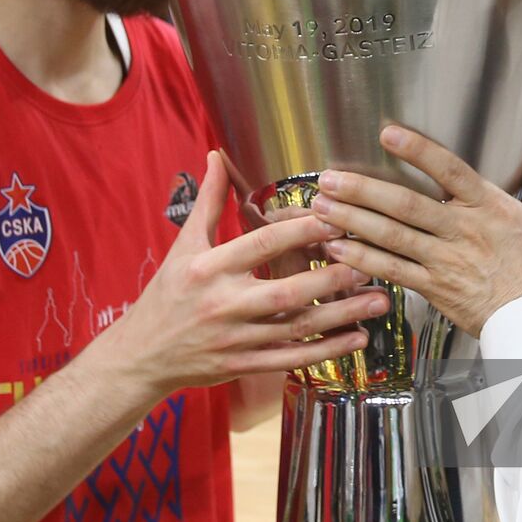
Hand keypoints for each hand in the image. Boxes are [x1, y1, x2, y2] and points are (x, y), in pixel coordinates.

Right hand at [110, 152, 389, 393]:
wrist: (141, 356)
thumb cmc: (166, 295)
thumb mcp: (183, 245)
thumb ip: (207, 201)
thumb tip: (216, 156)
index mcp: (209, 268)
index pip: (262, 244)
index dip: (301, 230)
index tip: (337, 218)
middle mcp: (223, 303)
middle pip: (287, 291)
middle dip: (332, 278)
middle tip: (370, 262)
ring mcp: (235, 339)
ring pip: (297, 328)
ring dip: (341, 316)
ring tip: (379, 302)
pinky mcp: (243, 366)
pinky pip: (292, 358)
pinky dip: (327, 351)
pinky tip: (357, 339)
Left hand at [308, 126, 521, 336]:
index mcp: (489, 206)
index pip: (450, 170)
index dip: (418, 151)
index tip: (388, 134)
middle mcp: (463, 230)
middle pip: (407, 205)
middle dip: (363, 190)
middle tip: (330, 177)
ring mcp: (446, 261)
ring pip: (393, 237)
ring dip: (353, 220)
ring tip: (320, 207)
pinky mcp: (436, 289)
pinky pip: (393, 272)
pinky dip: (363, 260)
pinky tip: (337, 250)